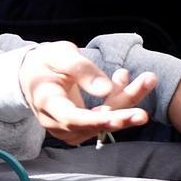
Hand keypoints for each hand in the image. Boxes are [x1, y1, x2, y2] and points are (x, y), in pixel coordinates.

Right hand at [18, 41, 155, 144]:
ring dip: (126, 100)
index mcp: (47, 102)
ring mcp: (69, 126)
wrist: (33, 73)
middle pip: (93, 124)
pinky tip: (124, 79)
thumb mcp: (61, 54)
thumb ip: (82, 69)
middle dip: (121, 117)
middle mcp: (56, 121)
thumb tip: (106, 88)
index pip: (72, 118)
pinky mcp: (81, 125)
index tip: (118, 117)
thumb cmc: (46, 60)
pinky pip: (104, 116)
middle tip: (144, 114)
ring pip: (103, 120)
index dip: (95, 120)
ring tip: (147, 78)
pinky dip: (119, 99)